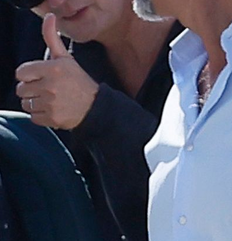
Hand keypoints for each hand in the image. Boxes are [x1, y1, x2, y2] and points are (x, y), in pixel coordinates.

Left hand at [14, 15, 98, 129]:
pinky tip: (53, 110)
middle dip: (31, 90)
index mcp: (52, 68)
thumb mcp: (65, 58)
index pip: (21, 73)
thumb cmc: (78, 81)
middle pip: (21, 89)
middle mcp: (51, 86)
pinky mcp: (53, 118)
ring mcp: (52, 103)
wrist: (96, 107)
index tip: (41, 78)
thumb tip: (49, 16)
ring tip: (50, 101)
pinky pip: (33, 117)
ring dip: (35, 103)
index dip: (29, 76)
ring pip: (26, 104)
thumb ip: (52, 38)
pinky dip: (41, 116)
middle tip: (47, 90)